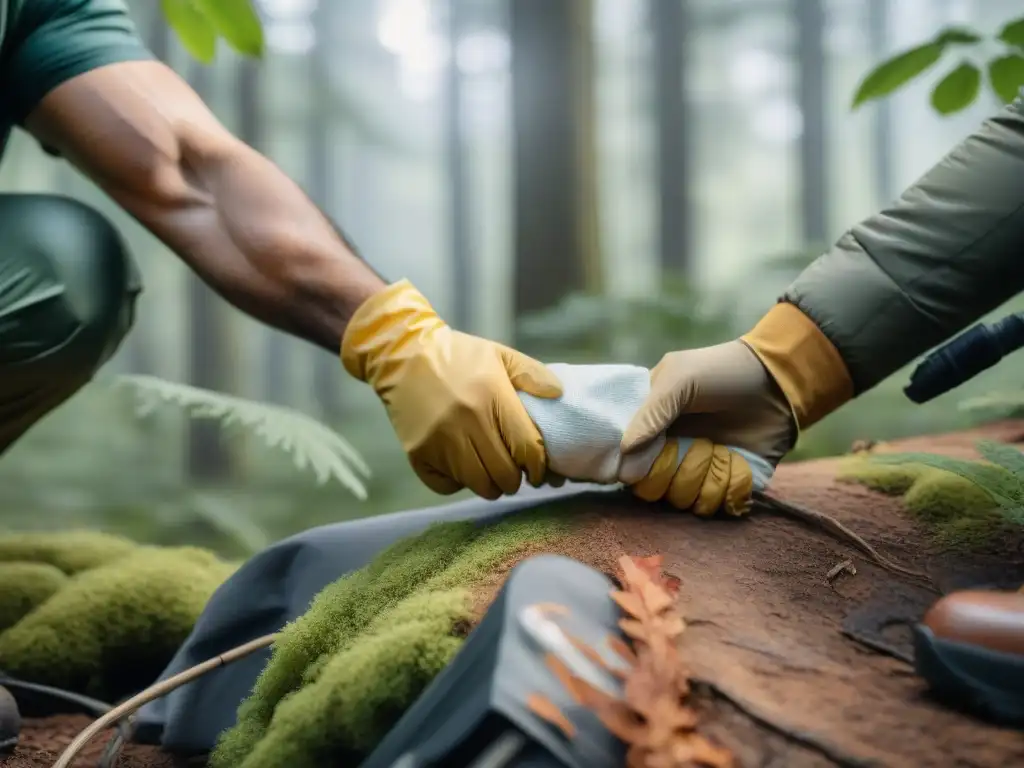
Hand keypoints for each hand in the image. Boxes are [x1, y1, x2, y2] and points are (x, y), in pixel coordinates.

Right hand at [341, 280, 562, 499]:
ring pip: (478, 484)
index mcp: (492, 396)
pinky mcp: (418, 451)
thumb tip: (560, 394)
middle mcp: (467, 421)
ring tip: (490, 472)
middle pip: (504, 474)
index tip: (539, 471)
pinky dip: (457, 483)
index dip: (539, 468)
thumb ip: (532, 373)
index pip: (527, 449)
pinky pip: (446, 486)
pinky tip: (460, 468)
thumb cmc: (458, 355)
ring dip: (489, 485)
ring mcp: (440, 439)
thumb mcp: (498, 354)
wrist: (402, 354)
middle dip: (515, 480)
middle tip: (513, 472)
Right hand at [620, 341, 795, 514]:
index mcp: (648, 427)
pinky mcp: (725, 485)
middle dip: (675, 469)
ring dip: (704, 474)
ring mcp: (696, 471)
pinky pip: (714, 504)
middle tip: (696, 442)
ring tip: (719, 447)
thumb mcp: (679, 378)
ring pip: (682, 499)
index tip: (658, 449)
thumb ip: (648, 415)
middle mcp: (667, 453)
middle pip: (651, 488)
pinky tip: (736, 461)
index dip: (634, 464)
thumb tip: (624, 459)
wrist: (779, 383)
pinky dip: (727, 485)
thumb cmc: (723, 371)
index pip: (624, 462)